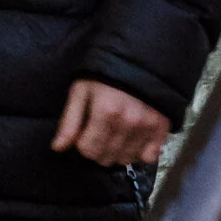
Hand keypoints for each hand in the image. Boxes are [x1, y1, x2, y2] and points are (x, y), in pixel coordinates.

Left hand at [52, 78, 169, 168]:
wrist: (140, 60)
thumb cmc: (105, 76)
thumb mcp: (81, 91)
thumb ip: (69, 121)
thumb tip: (58, 148)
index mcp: (106, 111)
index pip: (88, 150)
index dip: (82, 145)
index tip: (85, 134)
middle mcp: (128, 122)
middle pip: (106, 157)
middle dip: (97, 151)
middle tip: (98, 136)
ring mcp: (147, 125)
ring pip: (126, 159)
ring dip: (116, 154)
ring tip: (114, 137)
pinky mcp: (162, 127)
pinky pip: (149, 156)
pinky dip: (139, 154)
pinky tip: (132, 142)